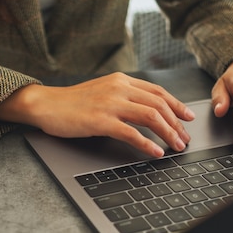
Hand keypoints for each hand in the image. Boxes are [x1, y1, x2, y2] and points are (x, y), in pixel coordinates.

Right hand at [0, 73, 194, 156]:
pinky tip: (155, 152)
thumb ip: (122, 95)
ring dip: (167, 133)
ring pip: (150, 116)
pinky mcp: (100, 121)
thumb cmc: (70, 102)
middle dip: (176, 124)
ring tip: (175, 146)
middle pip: (158, 104)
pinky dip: (147, 144)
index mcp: (120, 80)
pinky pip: (131, 133)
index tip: (187, 118)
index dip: (176, 105)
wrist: (45, 104)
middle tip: (184, 139)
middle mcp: (118, 88)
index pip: (157, 91)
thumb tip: (144, 109)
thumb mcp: (101, 91)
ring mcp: (110, 104)